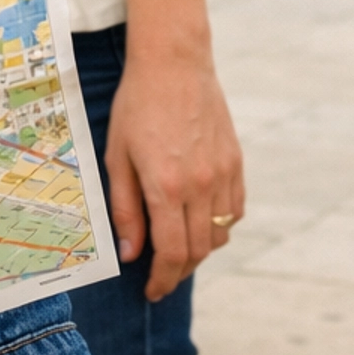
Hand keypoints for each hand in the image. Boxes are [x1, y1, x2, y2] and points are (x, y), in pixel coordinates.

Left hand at [105, 45, 244, 301]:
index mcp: (166, 186)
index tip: (152, 291)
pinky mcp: (236, 162)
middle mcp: (201, 185)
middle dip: (178, 271)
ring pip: (219, 234)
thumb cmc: (137, 106)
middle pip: (197, 251)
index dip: (162, 280)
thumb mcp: (117, 156)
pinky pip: (234, 210)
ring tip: (177, 248)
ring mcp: (223, 174)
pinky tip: (199, 220)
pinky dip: (219, 224)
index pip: (171, 253)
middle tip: (160, 276)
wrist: (174, 63)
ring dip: (199, 250)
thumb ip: (124, 209)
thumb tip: (130, 253)